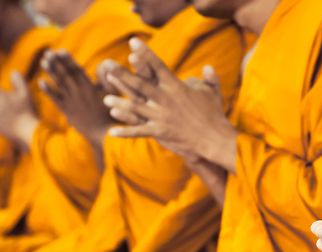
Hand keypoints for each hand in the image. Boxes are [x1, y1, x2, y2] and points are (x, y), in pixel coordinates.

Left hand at [38, 51, 111, 153]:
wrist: (103, 132)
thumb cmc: (109, 112)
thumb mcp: (110, 93)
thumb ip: (105, 79)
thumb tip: (106, 63)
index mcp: (89, 87)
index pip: (77, 70)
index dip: (68, 60)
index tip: (61, 51)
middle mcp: (79, 92)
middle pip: (65, 74)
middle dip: (56, 62)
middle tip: (47, 52)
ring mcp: (72, 101)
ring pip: (59, 84)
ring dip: (50, 72)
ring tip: (43, 61)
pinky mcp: (67, 111)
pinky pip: (55, 99)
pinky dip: (48, 90)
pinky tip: (41, 82)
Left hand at [103, 38, 235, 168]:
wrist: (215, 139)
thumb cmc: (214, 114)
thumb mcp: (213, 93)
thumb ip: (209, 79)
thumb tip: (207, 67)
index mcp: (176, 87)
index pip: (157, 65)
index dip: (145, 53)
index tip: (133, 42)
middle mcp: (165, 100)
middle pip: (140, 85)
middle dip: (123, 75)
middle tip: (108, 66)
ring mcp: (161, 117)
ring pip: (135, 108)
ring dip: (119, 104)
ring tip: (106, 100)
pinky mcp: (160, 132)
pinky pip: (139, 131)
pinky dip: (125, 132)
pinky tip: (111, 132)